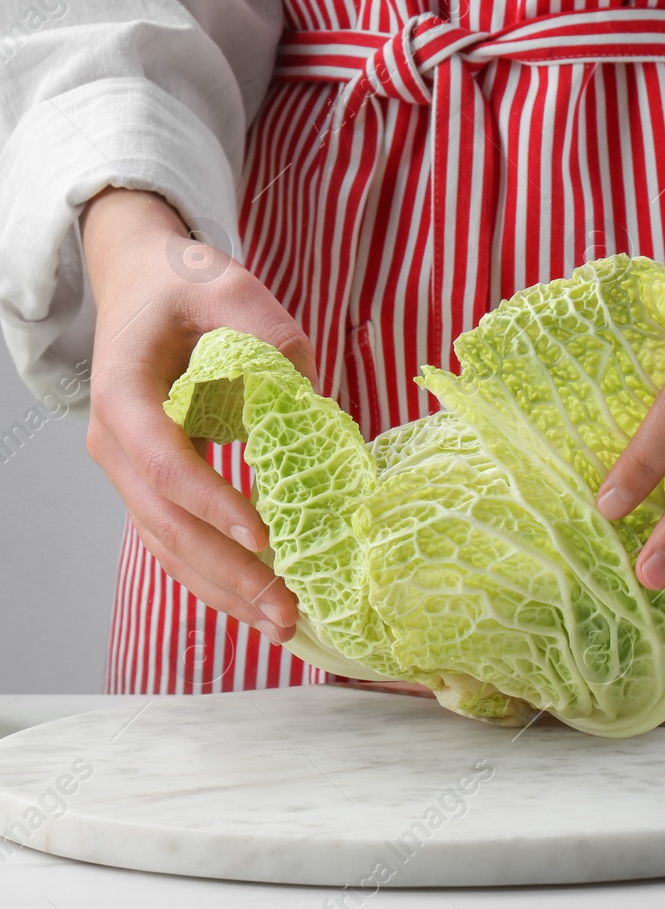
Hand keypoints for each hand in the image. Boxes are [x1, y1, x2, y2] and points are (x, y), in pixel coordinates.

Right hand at [82, 188, 313, 642]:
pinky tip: (255, 607)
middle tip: (286, 608)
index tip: (262, 535)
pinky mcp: (153, 484)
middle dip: (227, 572)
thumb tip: (304, 391)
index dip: (210, 501)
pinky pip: (176, 541)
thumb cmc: (185, 286)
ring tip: (281, 624)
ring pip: (168, 545)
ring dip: (223, 589)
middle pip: (166, 522)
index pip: (164, 459)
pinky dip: (214, 578)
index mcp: (124, 393)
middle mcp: (116, 442)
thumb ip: (266, 331)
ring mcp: (129, 470)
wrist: (144, 284)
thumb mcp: (230, 285)